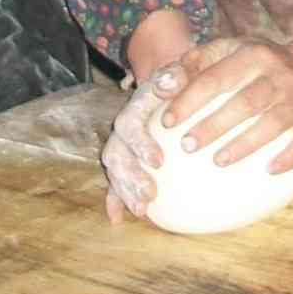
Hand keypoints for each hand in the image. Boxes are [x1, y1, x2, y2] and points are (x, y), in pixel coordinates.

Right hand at [100, 61, 182, 224]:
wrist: (164, 84)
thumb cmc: (178, 83)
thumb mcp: (177, 74)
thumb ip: (174, 74)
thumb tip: (173, 80)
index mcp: (134, 108)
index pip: (130, 125)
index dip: (141, 144)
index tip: (159, 162)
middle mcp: (122, 128)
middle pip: (117, 153)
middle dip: (131, 176)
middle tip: (151, 193)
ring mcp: (120, 146)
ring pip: (115, 171)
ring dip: (126, 191)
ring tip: (143, 210)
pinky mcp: (123, 161)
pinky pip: (114, 182)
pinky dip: (115, 200)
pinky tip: (118, 219)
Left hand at [157, 36, 292, 174]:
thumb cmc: (251, 65)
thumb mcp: (225, 53)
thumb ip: (192, 66)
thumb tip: (160, 88)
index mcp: (253, 54)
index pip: (217, 77)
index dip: (191, 98)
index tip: (167, 122)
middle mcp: (280, 73)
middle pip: (246, 102)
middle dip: (215, 125)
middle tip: (187, 146)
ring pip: (274, 123)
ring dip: (246, 144)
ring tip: (218, 162)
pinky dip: (289, 157)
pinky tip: (268, 171)